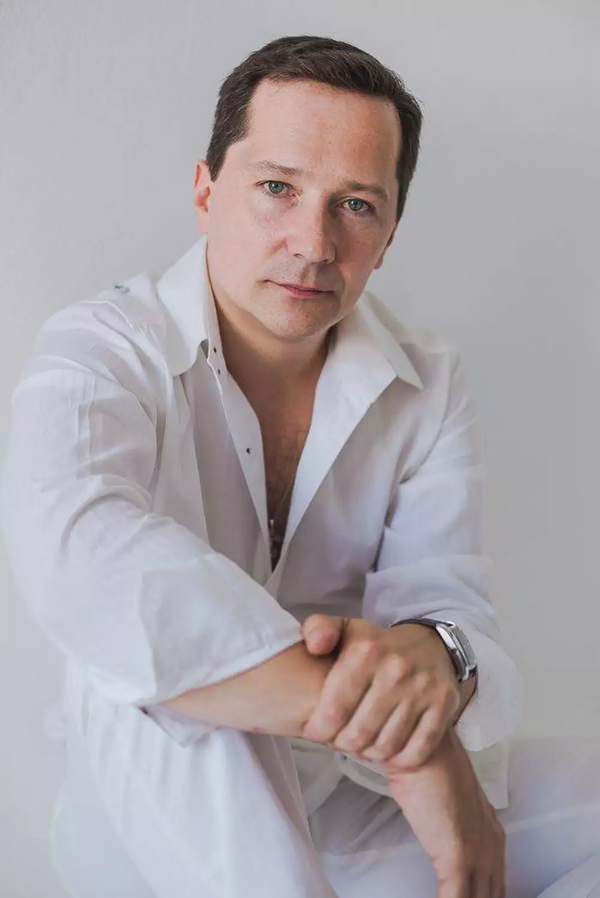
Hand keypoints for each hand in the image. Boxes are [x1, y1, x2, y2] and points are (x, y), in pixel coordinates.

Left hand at [300, 613, 460, 769]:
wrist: (430, 644)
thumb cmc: (377, 645)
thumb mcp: (344, 629)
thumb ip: (318, 629)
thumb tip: (314, 645)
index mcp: (366, 649)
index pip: (334, 709)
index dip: (318, 729)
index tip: (315, 730)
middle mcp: (396, 669)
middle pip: (358, 734)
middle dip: (341, 743)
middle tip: (339, 739)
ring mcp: (423, 688)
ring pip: (385, 747)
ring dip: (368, 753)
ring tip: (360, 743)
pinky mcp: (445, 704)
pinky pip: (415, 751)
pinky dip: (397, 759)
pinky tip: (387, 749)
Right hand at [387, 728, 505, 897]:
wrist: (424, 751)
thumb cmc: (427, 769)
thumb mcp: (446, 804)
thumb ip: (450, 827)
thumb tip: (438, 837)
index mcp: (491, 834)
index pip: (496, 884)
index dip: (483, 896)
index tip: (469, 896)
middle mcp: (492, 846)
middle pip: (491, 895)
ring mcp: (479, 853)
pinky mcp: (458, 857)